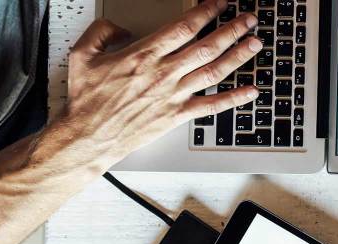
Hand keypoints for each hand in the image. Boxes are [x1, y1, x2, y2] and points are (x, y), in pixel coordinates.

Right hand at [55, 0, 260, 168]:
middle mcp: (163, 73)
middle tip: (248, 19)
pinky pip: (212, 106)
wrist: (89, 136)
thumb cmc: (87, 100)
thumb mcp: (82, 55)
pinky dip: (235, 98)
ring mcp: (173, 95)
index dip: (206, 12)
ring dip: (238, 56)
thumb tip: (122, 28)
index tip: (219, 4)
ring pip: (214, 71)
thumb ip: (102, 32)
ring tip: (255, 43)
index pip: (184, 27)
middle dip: (232, 29)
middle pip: (207, 46)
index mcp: (143, 55)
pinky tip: (251, 91)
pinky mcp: (177, 116)